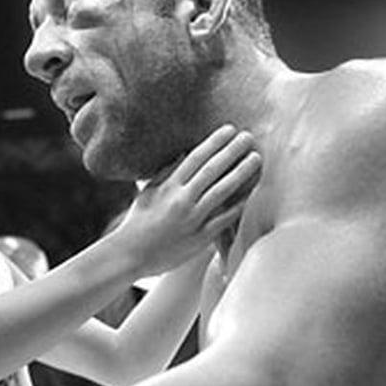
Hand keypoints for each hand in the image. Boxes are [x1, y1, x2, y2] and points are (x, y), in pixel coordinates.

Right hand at [112, 125, 260, 276]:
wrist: (129, 255)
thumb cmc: (137, 222)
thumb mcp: (147, 193)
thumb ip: (165, 173)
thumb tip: (184, 154)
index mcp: (168, 186)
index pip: (196, 158)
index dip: (214, 142)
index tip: (229, 130)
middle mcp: (182, 199)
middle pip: (212, 170)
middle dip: (232, 151)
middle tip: (249, 137)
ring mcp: (192, 219)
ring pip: (222, 191)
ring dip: (241, 173)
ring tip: (256, 159)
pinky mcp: (200, 238)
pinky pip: (224, 219)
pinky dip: (238, 204)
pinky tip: (251, 192)